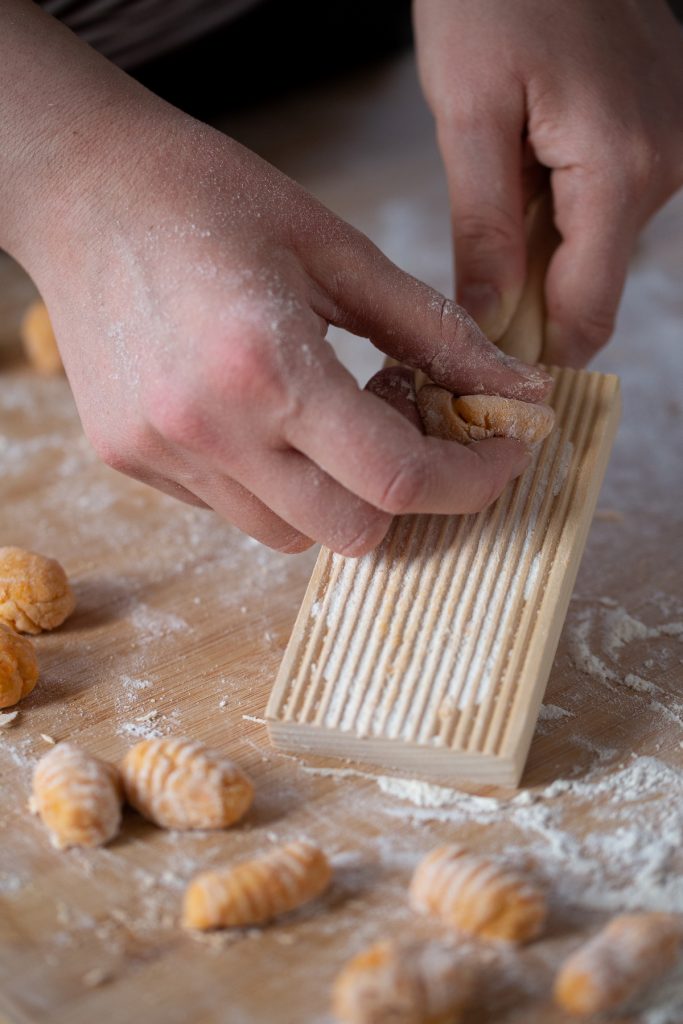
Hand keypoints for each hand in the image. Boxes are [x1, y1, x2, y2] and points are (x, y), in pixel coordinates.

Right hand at [30, 108, 550, 554]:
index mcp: (266, 365)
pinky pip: (232, 508)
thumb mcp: (337, 249)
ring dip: (337, 493)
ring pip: (290, 534)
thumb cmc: (209, 197)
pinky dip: (274, 482)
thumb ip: (433, 331)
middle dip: (407, 495)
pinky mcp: (130, 461)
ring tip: (331, 415)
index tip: (501, 450)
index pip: (396, 480)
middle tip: (419, 430)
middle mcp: (208, 429)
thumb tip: (514, 389)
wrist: (81, 190)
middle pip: (351, 531)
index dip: (471, 479)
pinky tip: (266, 415)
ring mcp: (161, 455)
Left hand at [414, 0, 682, 364]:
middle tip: (466, 305)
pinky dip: (560, 216)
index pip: (586, 310)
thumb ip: (484, 227)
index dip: (539, 358)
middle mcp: (664, 167)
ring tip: (494, 209)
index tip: (491, 386)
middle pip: (592, 284)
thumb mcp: (468, 113)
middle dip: (530, 304)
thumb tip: (491, 321)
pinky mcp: (659, 131)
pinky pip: (606, 206)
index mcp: (620, 169)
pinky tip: (523, 180)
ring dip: (541, 254)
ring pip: (597, 247)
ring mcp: (670, 147)